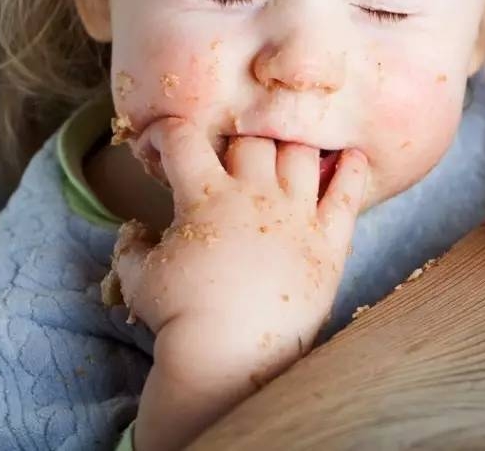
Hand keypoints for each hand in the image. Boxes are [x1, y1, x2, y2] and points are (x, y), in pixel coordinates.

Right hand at [110, 119, 367, 450]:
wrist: (230, 352)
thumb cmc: (180, 316)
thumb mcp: (138, 280)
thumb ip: (130, 248)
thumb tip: (131, 231)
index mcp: (206, 196)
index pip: (184, 139)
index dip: (172, 132)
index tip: (169, 141)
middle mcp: (256, 194)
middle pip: (253, 140)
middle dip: (238, 142)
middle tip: (234, 159)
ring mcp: (298, 213)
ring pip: (301, 154)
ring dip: (292, 148)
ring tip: (286, 155)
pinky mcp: (329, 238)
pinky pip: (348, 193)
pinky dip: (353, 170)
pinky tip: (354, 156)